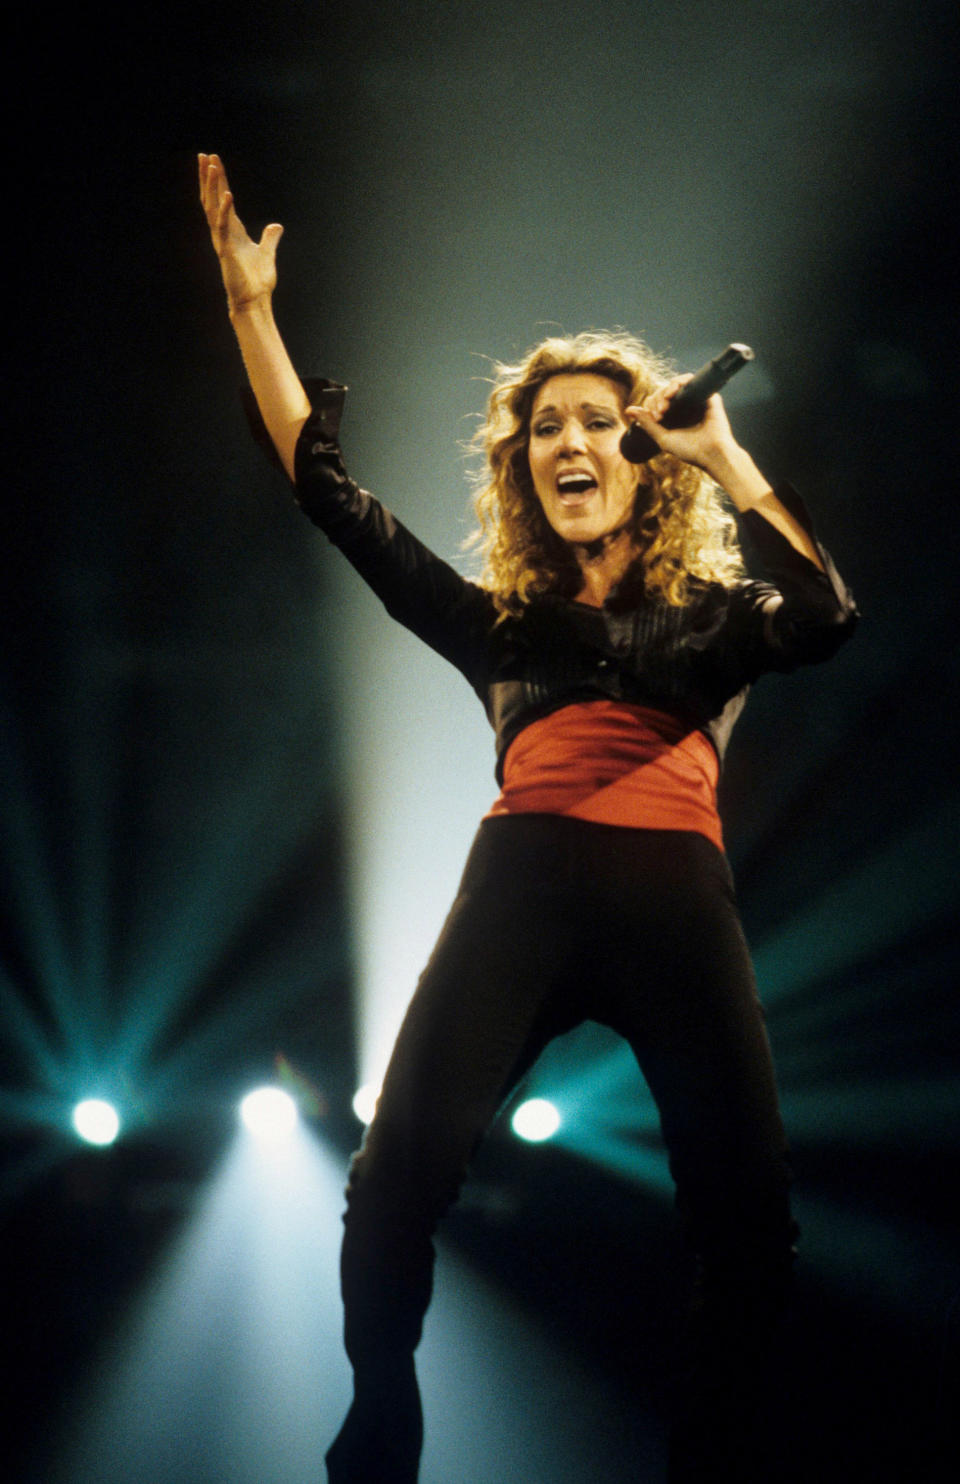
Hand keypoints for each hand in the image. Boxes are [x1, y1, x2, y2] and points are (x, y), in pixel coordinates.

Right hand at [198, 153, 282, 313]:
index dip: (218, 181)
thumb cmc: (257, 281)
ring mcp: (222, 240)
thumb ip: (270, 238)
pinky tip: (228, 194)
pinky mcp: (227, 250)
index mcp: (232, 231)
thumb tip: (277, 226)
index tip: (213, 162)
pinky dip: (225, 209)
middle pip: (212, 199)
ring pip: (213, 208)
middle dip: (209, 177)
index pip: (222, 200)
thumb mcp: (267, 253)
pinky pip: (224, 226)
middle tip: (204, 155)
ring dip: (212, 186)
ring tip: (211, 165)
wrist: (253, 301)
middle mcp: (223, 232)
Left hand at [625, 373, 739, 477]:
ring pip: (675, 384)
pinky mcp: (707, 395)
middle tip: (660, 414)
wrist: (711, 453)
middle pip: (664, 392)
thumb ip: (647, 423)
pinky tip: (673, 392)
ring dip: (666, 390)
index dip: (651, 406)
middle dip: (657, 399)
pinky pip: (690, 380)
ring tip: (665, 403)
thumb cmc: (689, 450)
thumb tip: (628, 409)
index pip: (656, 401)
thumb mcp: (662, 437)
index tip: (655, 418)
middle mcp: (685, 406)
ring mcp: (695, 399)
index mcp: (674, 417)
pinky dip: (679, 383)